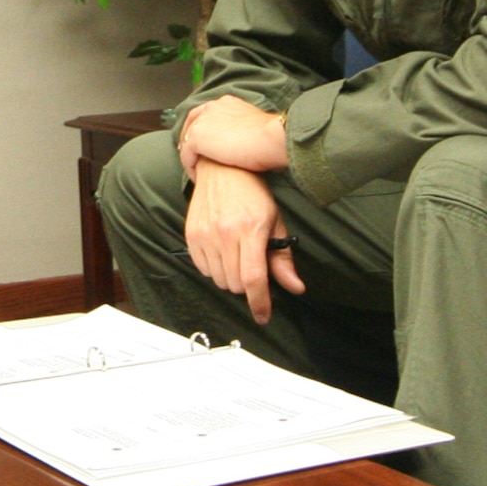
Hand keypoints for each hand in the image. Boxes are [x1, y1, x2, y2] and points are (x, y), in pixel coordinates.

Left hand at [178, 95, 288, 177]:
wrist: (273, 139)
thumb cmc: (273, 138)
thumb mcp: (256, 128)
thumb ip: (245, 130)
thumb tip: (247, 142)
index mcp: (227, 103)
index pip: (206, 113)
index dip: (202, 128)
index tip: (202, 144)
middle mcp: (212, 107)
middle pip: (192, 123)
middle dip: (189, 140)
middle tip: (192, 158)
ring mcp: (202, 121)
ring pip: (187, 142)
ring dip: (191, 158)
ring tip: (198, 173)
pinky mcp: (196, 138)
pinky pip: (186, 156)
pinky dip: (190, 168)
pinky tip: (198, 179)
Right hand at [185, 158, 305, 323]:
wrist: (222, 170)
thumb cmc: (252, 194)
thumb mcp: (275, 222)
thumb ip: (282, 258)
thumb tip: (295, 287)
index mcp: (250, 230)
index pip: (254, 279)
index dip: (260, 302)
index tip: (263, 315)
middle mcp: (224, 234)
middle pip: (236, 284)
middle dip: (248, 284)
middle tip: (253, 265)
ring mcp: (204, 235)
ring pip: (219, 280)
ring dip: (231, 277)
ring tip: (237, 255)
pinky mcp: (191, 236)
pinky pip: (203, 270)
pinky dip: (215, 269)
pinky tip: (222, 251)